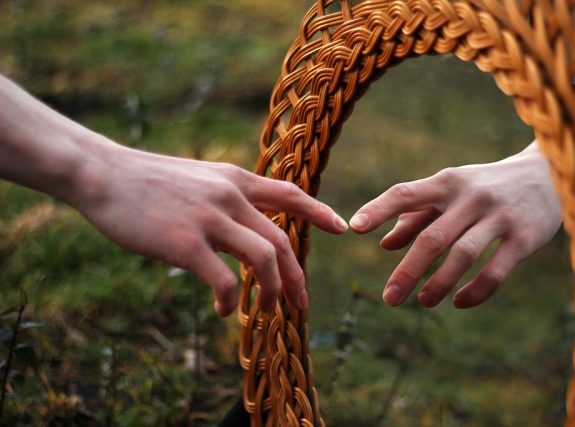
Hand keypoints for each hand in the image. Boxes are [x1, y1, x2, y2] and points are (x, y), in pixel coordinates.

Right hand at [70, 144, 347, 315]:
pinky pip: (224, 280)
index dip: (319, 212)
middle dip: (296, 276)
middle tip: (301, 301)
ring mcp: (210, 219)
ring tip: (266, 310)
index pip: (290, 194)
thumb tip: (244, 224)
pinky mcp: (186, 243)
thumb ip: (226, 196)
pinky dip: (229, 300)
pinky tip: (221, 310)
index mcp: (235, 179)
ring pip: (264, 259)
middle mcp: (230, 196)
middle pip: (281, 240)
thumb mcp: (198, 177)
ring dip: (272, 290)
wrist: (103, 173)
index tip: (341, 228)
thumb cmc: (148, 180)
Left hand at [349, 142, 561, 308]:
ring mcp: (499, 216)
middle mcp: (470, 197)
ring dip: (438, 284)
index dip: (378, 209)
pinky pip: (495, 271)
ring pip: (462, 255)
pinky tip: (458, 302)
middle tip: (389, 298)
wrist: (548, 173)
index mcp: (446, 182)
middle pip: (432, 237)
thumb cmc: (485, 186)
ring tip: (421, 302)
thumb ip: (417, 216)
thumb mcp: (450, 192)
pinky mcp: (524, 237)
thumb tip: (385, 244)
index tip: (354, 227)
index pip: (405, 193)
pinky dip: (475, 291)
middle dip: (408, 270)